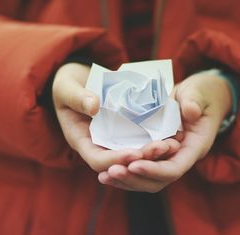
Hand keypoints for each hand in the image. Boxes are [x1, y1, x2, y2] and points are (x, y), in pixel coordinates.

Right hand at [52, 63, 179, 171]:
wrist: (77, 79)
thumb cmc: (66, 84)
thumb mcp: (66, 87)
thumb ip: (77, 97)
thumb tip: (94, 106)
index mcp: (81, 140)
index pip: (97, 160)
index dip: (116, 160)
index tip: (134, 154)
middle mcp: (98, 143)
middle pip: (121, 160)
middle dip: (142, 157)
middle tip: (163, 148)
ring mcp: (112, 137)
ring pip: (134, 150)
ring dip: (153, 150)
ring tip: (172, 143)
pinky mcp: (125, 127)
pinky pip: (140, 135)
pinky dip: (154, 136)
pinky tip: (171, 131)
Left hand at [98, 72, 231, 191]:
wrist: (200, 95)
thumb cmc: (201, 93)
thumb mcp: (199, 93)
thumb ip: (195, 101)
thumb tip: (190, 112)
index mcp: (194, 147)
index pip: (174, 168)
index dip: (154, 170)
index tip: (133, 165)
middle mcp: (180, 157)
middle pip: (158, 180)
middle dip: (135, 178)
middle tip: (111, 172)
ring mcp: (168, 157)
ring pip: (147, 179)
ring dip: (126, 179)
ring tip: (104, 176)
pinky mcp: (156, 153)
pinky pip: (141, 168)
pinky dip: (125, 171)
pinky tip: (106, 171)